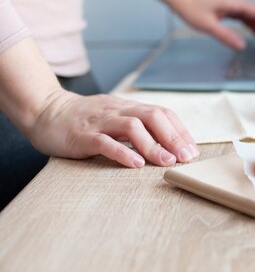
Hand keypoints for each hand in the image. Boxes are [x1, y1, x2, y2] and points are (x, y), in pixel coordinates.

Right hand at [28, 89, 198, 167]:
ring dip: (153, 144)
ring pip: (132, 127)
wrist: (44, 110)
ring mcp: (100, 122)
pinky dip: (122, 152)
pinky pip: (105, 142)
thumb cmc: (85, 119)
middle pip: (152, 116)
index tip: (193, 150)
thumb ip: (137, 126)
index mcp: (128, 107)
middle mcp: (118, 111)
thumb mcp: (115, 117)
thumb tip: (168, 144)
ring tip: (166, 162)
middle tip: (186, 157)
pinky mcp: (82, 135)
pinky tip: (135, 164)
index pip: (162, 113)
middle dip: (173, 137)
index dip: (180, 131)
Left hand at [169, 0, 254, 48]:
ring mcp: (229, 2)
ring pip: (250, 15)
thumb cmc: (189, 5)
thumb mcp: (207, 24)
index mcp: (234, 2)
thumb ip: (226, 36)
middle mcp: (234, 1)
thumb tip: (242, 47)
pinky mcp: (223, 5)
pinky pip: (241, 15)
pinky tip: (251, 32)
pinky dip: (249, 24)